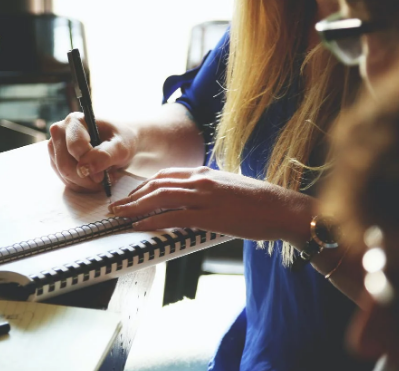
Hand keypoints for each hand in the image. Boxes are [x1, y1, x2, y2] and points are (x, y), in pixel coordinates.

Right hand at [48, 112, 137, 191]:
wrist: (118, 142)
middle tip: (104, 180)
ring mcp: (55, 147)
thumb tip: (85, 168)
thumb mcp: (121, 147)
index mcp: (75, 121)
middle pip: (65, 164)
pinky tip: (93, 179)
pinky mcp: (56, 160)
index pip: (75, 147)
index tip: (103, 175)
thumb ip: (105, 155)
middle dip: (86, 178)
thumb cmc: (121, 140)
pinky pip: (65, 180)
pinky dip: (81, 185)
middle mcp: (60, 131)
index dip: (89, 164)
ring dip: (85, 183)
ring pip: (64, 175)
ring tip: (102, 177)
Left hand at [108, 167, 314, 242]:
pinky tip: (140, 226)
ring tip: (120, 216)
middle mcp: (201, 180)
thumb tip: (193, 199)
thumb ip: (208, 189)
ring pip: (160, 198)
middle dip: (132, 196)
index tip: (131, 195)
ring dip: (135, 207)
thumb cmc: (259, 202)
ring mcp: (204, 196)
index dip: (144, 186)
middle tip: (116, 207)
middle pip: (157, 185)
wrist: (282, 208)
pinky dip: (153, 221)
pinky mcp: (210, 215)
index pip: (165, 175)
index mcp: (205, 173)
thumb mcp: (228, 187)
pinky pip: (173, 217)